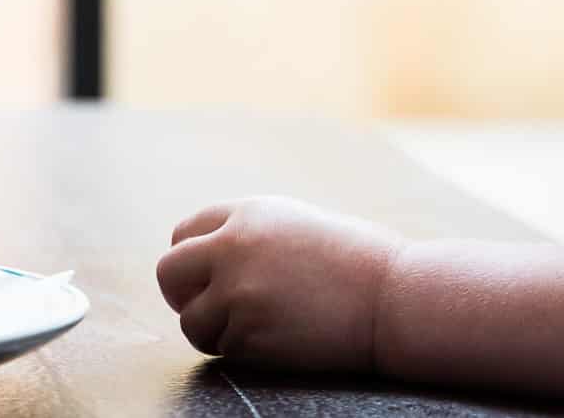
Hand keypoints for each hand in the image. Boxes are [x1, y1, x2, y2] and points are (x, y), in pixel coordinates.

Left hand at [155, 196, 404, 372]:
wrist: (394, 299)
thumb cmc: (358, 263)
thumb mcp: (296, 224)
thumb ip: (249, 234)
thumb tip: (208, 256)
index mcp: (248, 214)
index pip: (184, 233)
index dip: (192, 259)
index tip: (203, 276)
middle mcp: (234, 248)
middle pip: (169, 271)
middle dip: (182, 293)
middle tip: (207, 306)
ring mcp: (238, 292)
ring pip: (191, 320)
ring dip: (214, 328)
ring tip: (256, 325)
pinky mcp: (249, 333)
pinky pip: (223, 347)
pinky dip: (242, 348)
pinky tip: (278, 337)